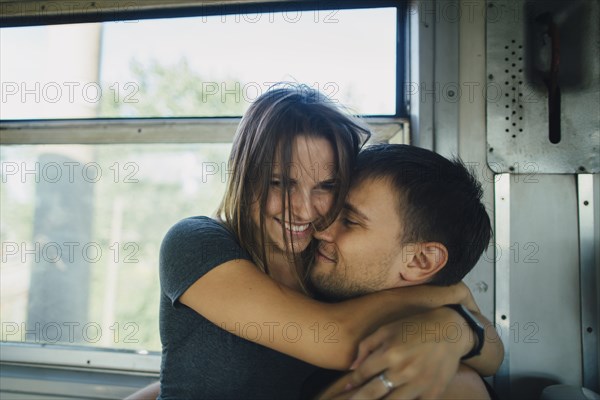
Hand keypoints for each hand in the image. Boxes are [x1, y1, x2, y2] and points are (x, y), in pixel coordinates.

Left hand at [343, 308, 470, 399]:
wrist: (449, 331)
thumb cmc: (414, 327)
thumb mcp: (387, 329)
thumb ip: (366, 346)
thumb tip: (353, 367)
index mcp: (389, 353)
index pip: (364, 373)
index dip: (353, 383)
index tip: (346, 389)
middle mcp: (403, 370)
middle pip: (373, 393)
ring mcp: (419, 384)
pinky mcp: (433, 393)